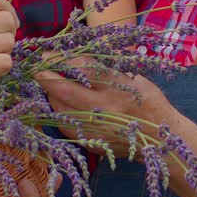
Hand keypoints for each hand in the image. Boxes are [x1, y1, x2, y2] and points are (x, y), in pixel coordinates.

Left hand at [38, 61, 170, 155]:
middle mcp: (104, 109)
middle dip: (46, 76)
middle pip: (64, 89)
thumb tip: (74, 53)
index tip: (50, 54)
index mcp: (118, 88)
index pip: (82, 68)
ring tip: (52, 83)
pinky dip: (60, 110)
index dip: (62, 59)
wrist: (158, 139)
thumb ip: (105, 67)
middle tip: (39, 67)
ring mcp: (94, 129)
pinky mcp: (89, 142)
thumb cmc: (147, 101)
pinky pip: (64, 124)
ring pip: (60, 108)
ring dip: (51, 93)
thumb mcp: (132, 77)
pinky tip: (62, 102)